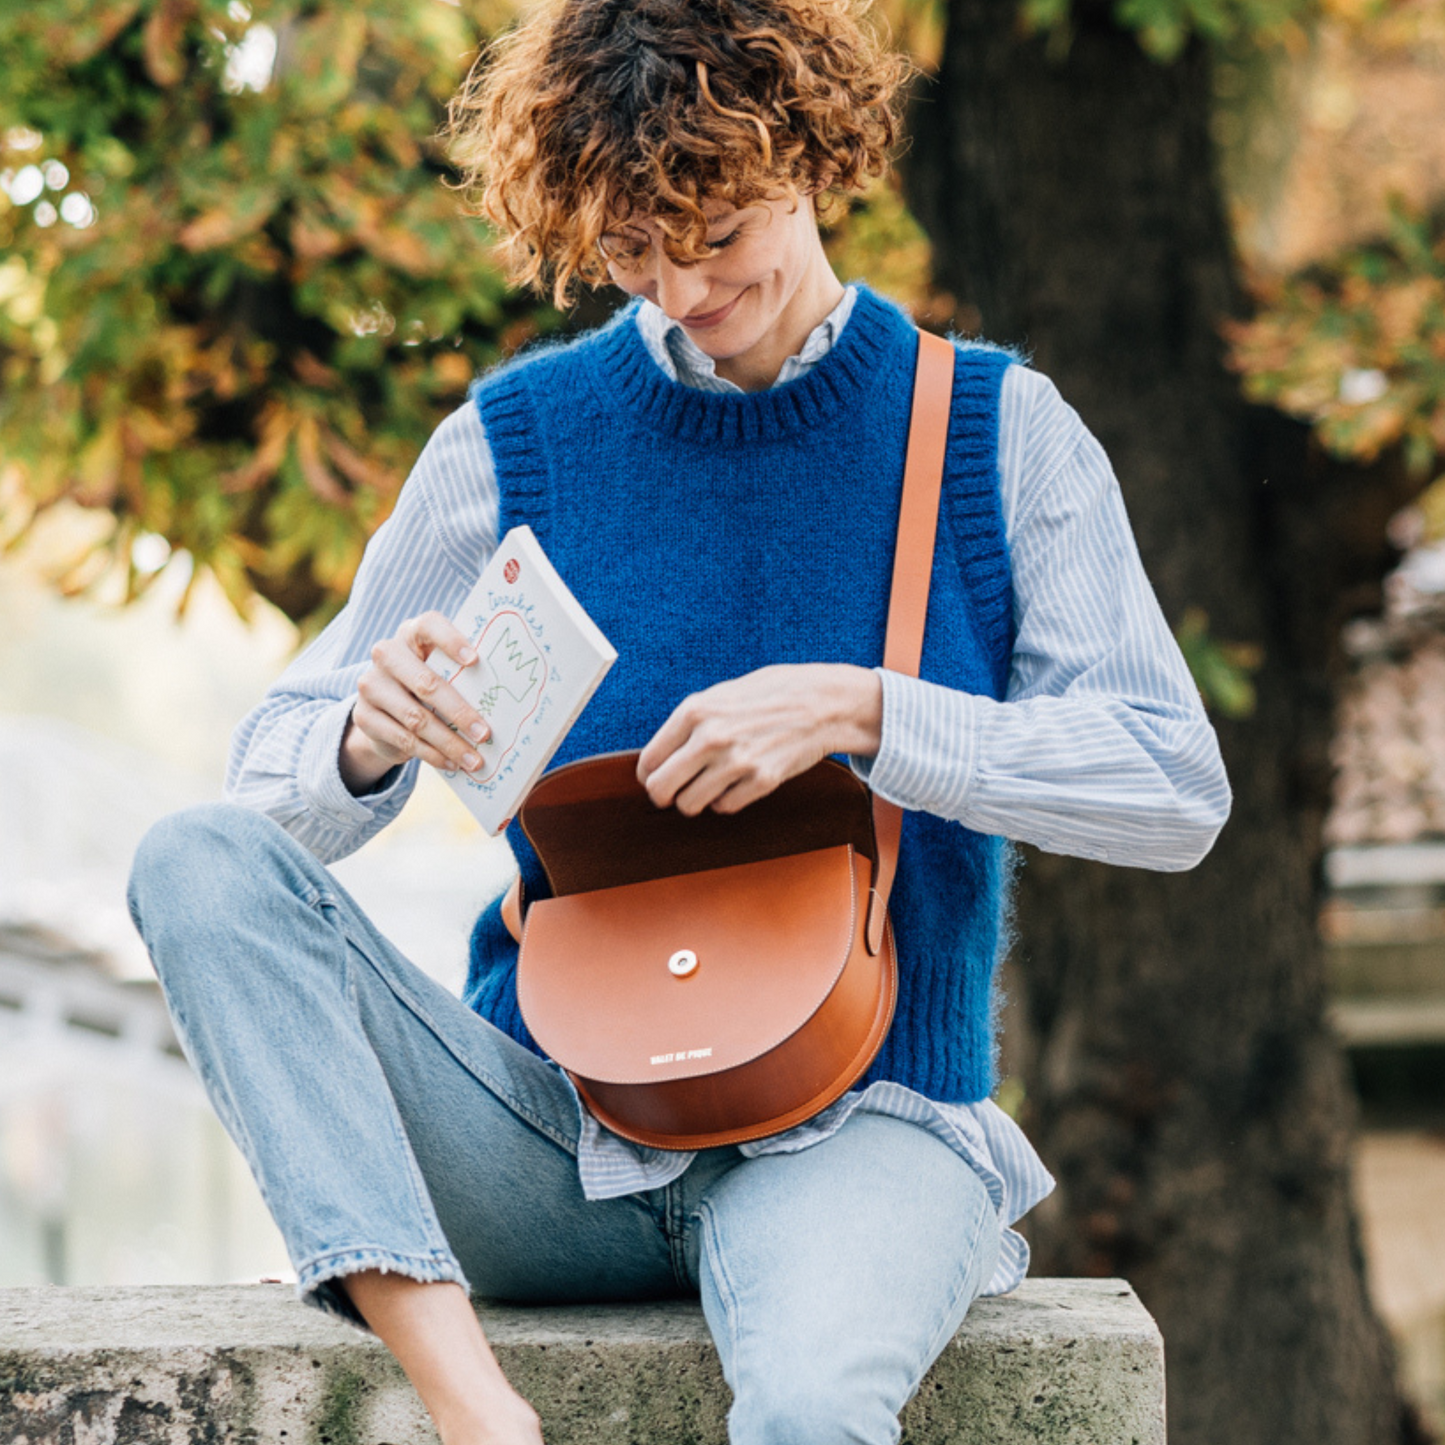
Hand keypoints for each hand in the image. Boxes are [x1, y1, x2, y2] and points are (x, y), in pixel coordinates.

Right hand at [340, 610, 491, 793]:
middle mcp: (386, 654)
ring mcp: (371, 686)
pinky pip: (404, 739)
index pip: (429, 626)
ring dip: (450, 743)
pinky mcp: (364, 717)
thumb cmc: (427, 682)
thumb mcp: (441, 670)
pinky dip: (433, 755)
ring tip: (475, 760)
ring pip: (416, 718)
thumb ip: (463, 672)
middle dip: (460, 712)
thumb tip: (510, 689)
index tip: (475, 661)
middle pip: (426, 683)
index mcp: (411, 634)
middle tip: (485, 734)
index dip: (451, 640)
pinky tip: (453, 763)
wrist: (385, 711)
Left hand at [636, 663, 882, 814]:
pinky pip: (724, 808)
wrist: (821, 702)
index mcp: (694, 711)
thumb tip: (658, 758)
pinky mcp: (761, 781)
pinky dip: (725, 800)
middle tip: (674, 792)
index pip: (649, 761)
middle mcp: (711, 738)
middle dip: (664, 795)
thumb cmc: (769, 694)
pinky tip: (736, 782)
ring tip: (709, 784)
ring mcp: (736, 762)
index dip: (649, 774)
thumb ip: (688, 723)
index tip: (657, 776)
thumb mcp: (720, 695)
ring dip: (696, 800)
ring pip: (689, 805)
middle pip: (660, 789)